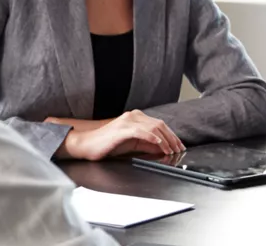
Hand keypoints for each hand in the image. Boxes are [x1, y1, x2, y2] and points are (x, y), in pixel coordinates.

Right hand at [54, 110, 184, 160]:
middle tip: (179, 150)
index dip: (172, 136)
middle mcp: (133, 116)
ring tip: (171, 150)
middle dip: (172, 139)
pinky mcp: (122, 129)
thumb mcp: (132, 144)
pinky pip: (141, 132)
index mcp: (136, 118)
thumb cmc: (107, 145)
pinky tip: (159, 144)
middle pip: (160, 125)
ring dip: (165, 140)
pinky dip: (153, 138)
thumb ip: (147, 144)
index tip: (180, 146)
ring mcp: (128, 121)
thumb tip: (163, 148)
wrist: (86, 145)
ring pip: (153, 128)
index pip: (160, 125)